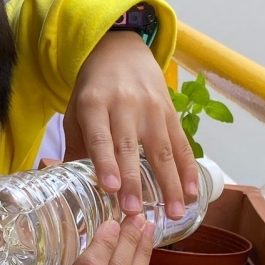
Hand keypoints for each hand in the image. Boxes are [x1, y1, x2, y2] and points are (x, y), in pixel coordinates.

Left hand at [64, 32, 198, 219]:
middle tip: (135, 213)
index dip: (105, 163)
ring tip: (173, 214)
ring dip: (169, 185)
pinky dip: (188, 170)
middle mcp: (124, 105)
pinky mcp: (170, 112)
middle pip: (130, 148)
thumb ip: (77, 148)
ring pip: (161, 150)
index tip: (110, 189)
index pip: (100, 137)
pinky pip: (181, 144)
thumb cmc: (93, 90)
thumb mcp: (76, 112)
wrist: (121, 50)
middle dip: (134, 182)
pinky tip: (192, 194)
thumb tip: (72, 190)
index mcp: (94, 104)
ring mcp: (151, 108)